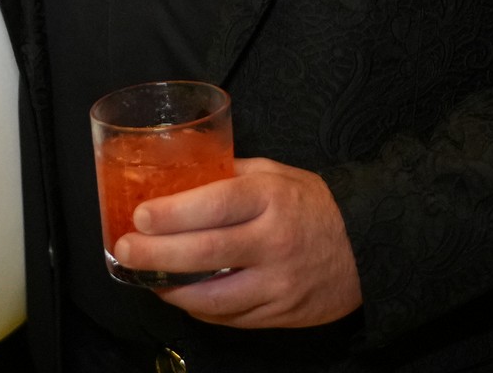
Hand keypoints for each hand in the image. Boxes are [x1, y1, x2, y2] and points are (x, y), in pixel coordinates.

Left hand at [117, 158, 363, 329]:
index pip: (215, 205)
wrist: (368, 248)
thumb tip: (181, 176)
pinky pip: (228, 318)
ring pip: (212, 297)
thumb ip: (231, 175)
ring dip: (170, 290)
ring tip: (144, 278)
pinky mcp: (279, 314)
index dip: (173, 214)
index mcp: (271, 198)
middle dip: (155, 255)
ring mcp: (277, 283)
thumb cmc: (315, 205)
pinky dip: (198, 308)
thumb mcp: (278, 174)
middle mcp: (273, 242)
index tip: (139, 216)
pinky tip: (180, 295)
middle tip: (124, 250)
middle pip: (205, 254)